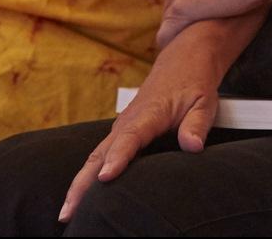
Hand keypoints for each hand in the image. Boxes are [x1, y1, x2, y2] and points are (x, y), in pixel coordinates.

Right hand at [59, 28, 222, 222]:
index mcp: (149, 114)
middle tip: (68, 212)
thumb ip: (197, 124)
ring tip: (66, 212)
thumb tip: (193, 146)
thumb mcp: (205, 101)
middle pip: (100, 154)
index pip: (130, 138)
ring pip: (95, 157)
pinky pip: (99, 155)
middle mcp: (128, 121)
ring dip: (79, 183)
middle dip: (82, 184)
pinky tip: (80, 196)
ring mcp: (121, 127)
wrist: (184, 58)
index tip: (105, 178)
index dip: (117, 158)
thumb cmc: (195, 82)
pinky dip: (87, 175)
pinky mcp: (120, 132)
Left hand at [156, 0, 271, 48]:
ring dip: (180, 35)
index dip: (191, 10)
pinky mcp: (180, 10)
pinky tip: (187, 54)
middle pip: (169, 9)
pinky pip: (166, 36)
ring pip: (167, 23)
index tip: (202, 21)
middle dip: (184, 23)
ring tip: (196, 47)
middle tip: (201, 37)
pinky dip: (173, 45)